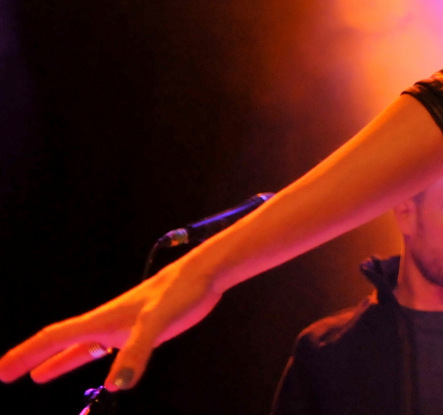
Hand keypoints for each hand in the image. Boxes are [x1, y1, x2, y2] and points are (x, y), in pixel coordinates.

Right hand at [0, 255, 221, 391]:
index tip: (0, 372)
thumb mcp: (156, 324)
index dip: (24, 354)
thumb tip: (117, 386)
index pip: (52, 338)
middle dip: (30, 358)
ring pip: (80, 347)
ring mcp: (121, 325)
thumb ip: (136, 352)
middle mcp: (105, 322)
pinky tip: (98, 373)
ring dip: (57, 361)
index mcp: (100, 320)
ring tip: (36, 376)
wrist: (203, 275)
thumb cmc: (179, 293)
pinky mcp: (140, 328)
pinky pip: (106, 349)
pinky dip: (92, 359)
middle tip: (5, 374)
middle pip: (58, 342)